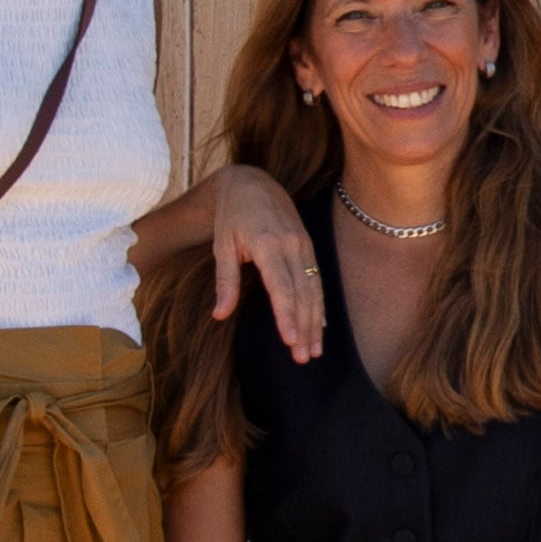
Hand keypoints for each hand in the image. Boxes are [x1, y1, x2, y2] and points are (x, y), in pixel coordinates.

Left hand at [205, 158, 325, 361]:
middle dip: (305, 328)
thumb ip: (224, 281)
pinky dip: (319, 306)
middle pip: (303, 293)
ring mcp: (304, 245)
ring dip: (315, 322)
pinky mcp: (309, 246)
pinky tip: (320, 327)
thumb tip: (220, 315)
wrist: (252, 183)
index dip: (287, 315)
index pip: (281, 286)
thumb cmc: (231, 216)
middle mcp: (292, 245)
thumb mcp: (222, 246)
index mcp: (268, 244)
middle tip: (303, 358)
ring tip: (313, 351)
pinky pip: (317, 280)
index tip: (291, 340)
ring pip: (314, 290)